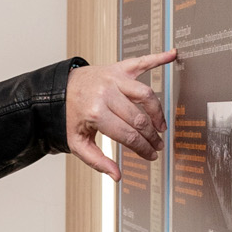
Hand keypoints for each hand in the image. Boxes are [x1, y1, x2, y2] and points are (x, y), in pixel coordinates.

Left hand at [65, 49, 176, 179]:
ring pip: (146, 94)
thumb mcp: (77, 142)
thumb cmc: (70, 116)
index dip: (142, 148)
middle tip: (157, 145)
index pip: (128, 135)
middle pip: (139, 118)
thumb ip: (96, 160)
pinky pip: (141, 61)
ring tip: (161, 126)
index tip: (151, 155)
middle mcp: (105, 93)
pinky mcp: (118, 68)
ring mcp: (113, 79)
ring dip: (157, 112)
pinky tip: (172, 55)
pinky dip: (158, 58)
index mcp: (95, 113)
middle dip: (151, 136)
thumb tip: (116, 176)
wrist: (59, 90)